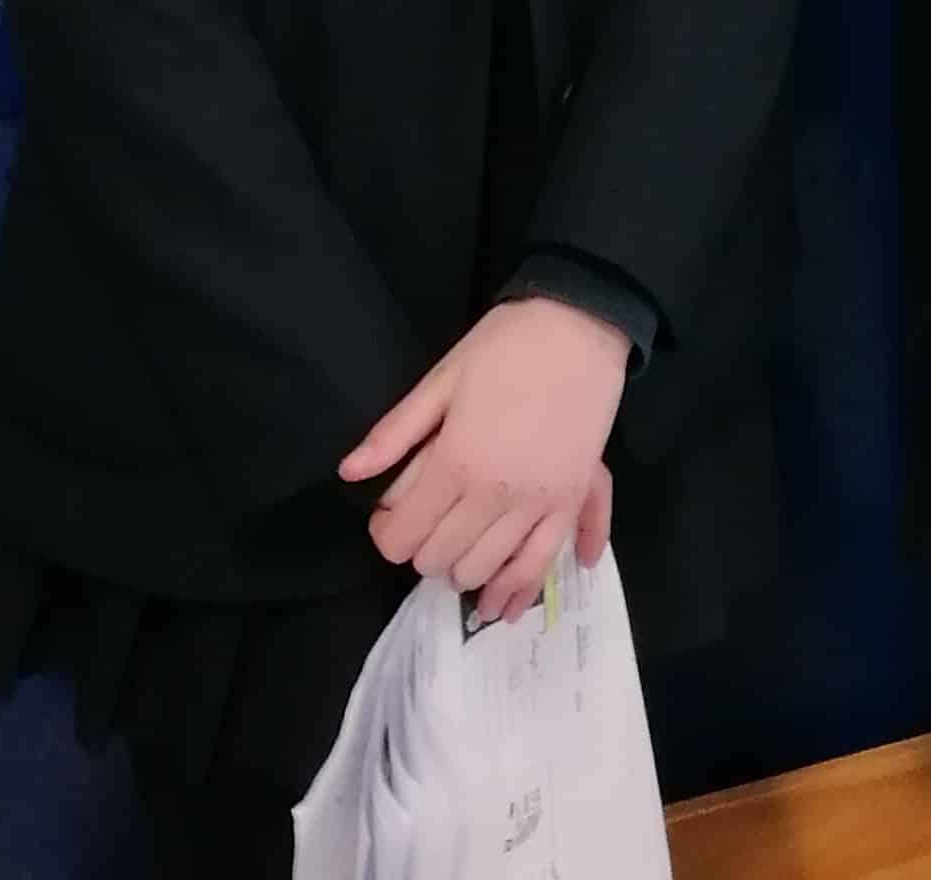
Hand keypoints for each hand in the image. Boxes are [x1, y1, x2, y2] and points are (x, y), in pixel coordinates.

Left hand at [342, 301, 631, 620]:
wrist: (583, 324)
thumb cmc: (506, 345)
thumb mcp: (442, 377)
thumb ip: (395, 432)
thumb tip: (348, 473)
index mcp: (456, 463)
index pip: (403, 536)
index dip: (387, 533)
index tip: (389, 513)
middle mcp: (495, 496)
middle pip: (440, 559)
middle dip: (422, 548)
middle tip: (426, 519)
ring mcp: (538, 503)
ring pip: (485, 570)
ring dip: (463, 568)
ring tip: (460, 545)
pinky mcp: (571, 502)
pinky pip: (542, 565)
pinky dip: (518, 591)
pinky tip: (502, 607)